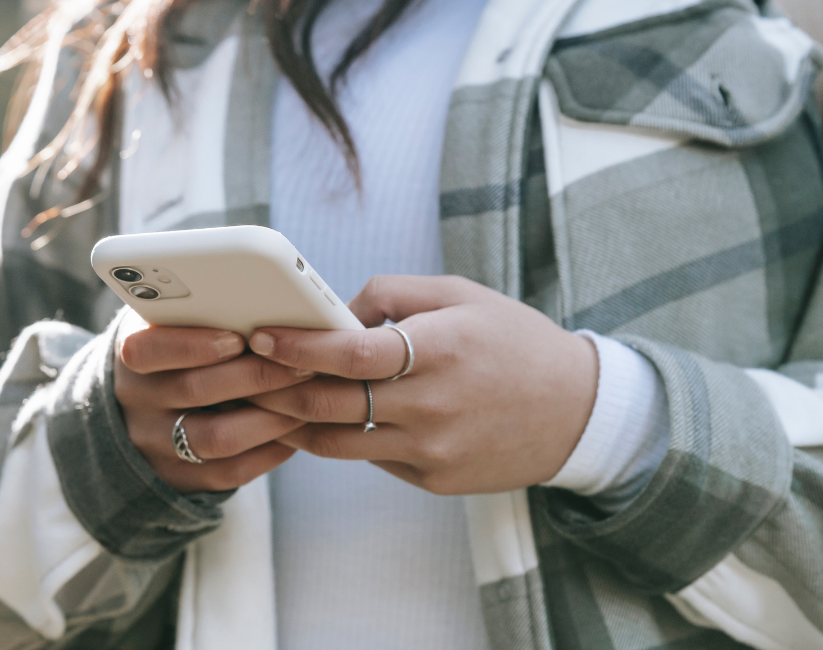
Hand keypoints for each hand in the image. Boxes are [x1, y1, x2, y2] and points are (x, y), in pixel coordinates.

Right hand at [113, 312, 312, 492]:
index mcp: (130, 353)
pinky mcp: (178, 478)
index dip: (194, 345)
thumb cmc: (176, 352)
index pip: (148, 350)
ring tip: (306, 401)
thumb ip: (199, 314)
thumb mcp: (168, 326)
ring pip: (217, 438)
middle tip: (302, 365)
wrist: (139, 412)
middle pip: (194, 391)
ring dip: (270, 418)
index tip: (239, 338)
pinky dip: (269, 451)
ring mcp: (154, 444)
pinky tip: (294, 433)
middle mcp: (136, 401)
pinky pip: (230, 472)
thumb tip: (263, 300)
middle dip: (256, 376)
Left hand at [245, 276, 598, 494]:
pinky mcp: (433, 479)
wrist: (578, 412)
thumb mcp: (461, 295)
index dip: (298, 346)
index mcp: (439, 349)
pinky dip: (341, 439)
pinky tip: (321, 420)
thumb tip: (333, 313)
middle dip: (276, 389)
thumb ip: (391, 294)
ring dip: (295, 423)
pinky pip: (370, 459)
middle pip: (330, 404)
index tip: (260, 336)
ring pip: (336, 443)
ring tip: (267, 401)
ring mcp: (431, 449)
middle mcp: (432, 405)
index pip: (350, 353)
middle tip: (244, 374)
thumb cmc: (514, 341)